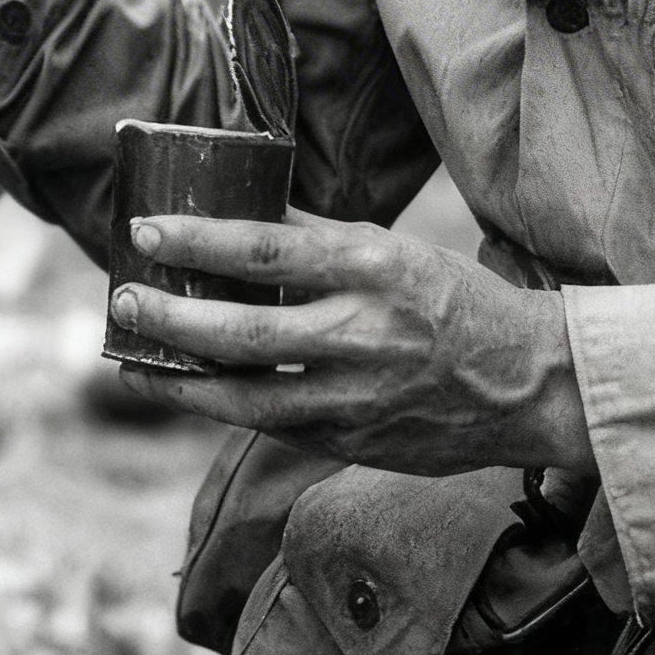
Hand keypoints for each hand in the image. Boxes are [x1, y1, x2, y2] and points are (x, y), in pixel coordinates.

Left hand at [110, 209, 594, 476]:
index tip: (144, 233)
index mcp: (372, 270)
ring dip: (180, 381)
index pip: (266, 252)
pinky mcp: (353, 443)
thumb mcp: (395, 250)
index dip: (197, 242)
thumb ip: (319, 240)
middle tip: (122, 299)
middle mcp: (362, 335)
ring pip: (247, 397)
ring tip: (132, 360)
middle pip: (244, 333)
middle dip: (171, 320)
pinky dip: (225, 408)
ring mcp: (356, 399)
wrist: (531, 386)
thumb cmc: (456, 302)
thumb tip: (242, 210)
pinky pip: (273, 426)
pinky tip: (189, 391)